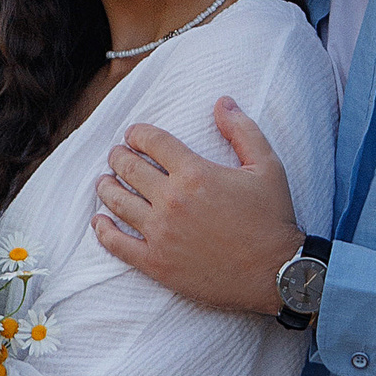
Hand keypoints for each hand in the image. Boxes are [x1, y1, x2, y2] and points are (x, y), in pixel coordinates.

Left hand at [92, 96, 301, 314]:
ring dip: (106, 187)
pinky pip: (117, 244)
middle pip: (128, 168)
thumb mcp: (267, 166)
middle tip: (116, 155)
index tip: (133, 135)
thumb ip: (242, 130)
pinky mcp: (156, 263)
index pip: (152, 142)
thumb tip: (222, 101)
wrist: (276, 274)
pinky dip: (103, 230)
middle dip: (118, 156)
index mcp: (195, 173)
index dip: (138, 133)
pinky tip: (99, 221)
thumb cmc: (272, 219)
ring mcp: (160, 233)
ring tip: (105, 182)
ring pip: (117, 202)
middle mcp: (171, 200)